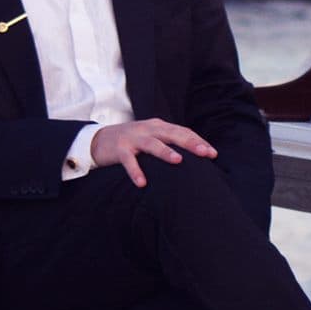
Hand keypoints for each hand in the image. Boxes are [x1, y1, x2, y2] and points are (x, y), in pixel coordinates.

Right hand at [90, 119, 216, 187]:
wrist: (98, 139)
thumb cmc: (132, 142)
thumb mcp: (152, 138)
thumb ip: (169, 143)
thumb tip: (194, 156)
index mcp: (159, 126)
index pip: (183, 131)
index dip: (198, 141)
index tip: (213, 153)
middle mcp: (148, 129)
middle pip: (172, 134)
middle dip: (190, 143)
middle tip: (206, 153)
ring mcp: (133, 138)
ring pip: (152, 144)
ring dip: (165, 152)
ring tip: (178, 161)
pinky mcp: (119, 149)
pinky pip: (129, 161)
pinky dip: (135, 171)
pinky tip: (142, 183)